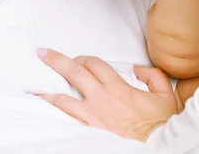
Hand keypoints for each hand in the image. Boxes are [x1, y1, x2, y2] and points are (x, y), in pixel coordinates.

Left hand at [37, 48, 177, 141]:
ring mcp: (92, 116)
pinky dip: (54, 113)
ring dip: (47, 90)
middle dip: (56, 60)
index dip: (83, 58)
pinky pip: (67, 119)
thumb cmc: (160, 124)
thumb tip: (138, 68)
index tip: (77, 59)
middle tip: (42, 54)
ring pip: (63, 98)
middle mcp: (102, 98)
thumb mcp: (165, 95)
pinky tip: (44, 108)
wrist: (159, 148)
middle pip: (74, 72)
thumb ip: (153, 76)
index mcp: (118, 88)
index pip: (95, 64)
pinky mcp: (88, 130)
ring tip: (33, 85)